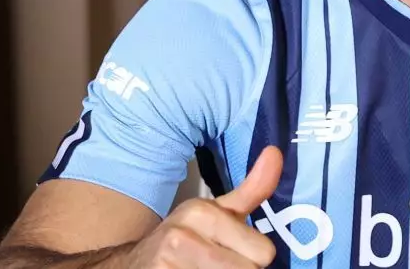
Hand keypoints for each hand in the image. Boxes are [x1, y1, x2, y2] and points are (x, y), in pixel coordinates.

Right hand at [125, 146, 282, 267]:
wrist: (134, 263)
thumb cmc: (186, 238)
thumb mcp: (218, 212)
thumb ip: (252, 190)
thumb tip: (276, 152)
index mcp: (202, 212)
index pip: (264, 253)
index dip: (251, 256)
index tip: (231, 251)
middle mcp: (182, 237)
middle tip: (217, 264)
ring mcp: (167, 263)